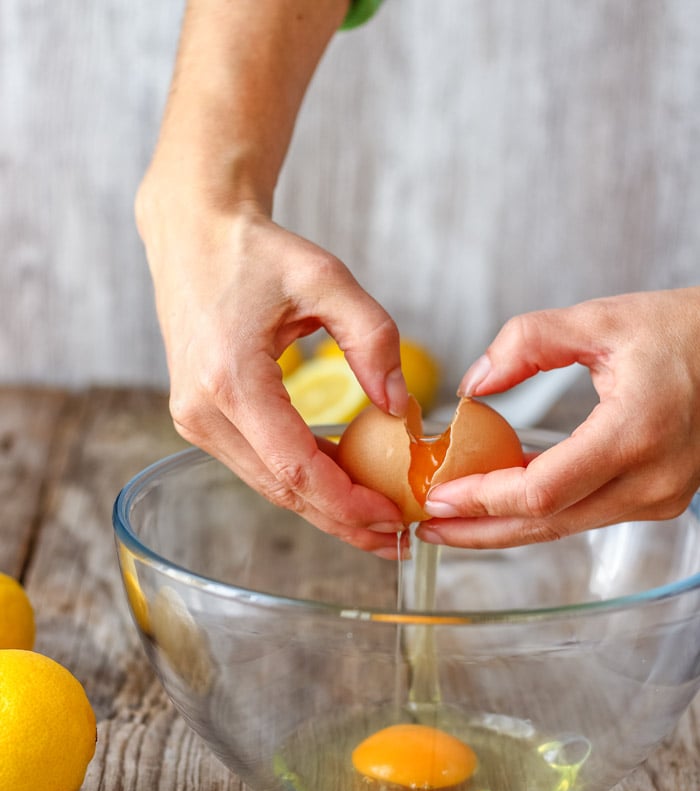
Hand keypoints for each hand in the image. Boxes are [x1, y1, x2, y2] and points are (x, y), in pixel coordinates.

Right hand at [137, 193, 408, 556]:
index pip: (293, 466)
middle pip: (281, 489)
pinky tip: (342, 486)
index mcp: (228, 379)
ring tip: (377, 521)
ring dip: (323, 507)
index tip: (393, 518)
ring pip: (268, 485)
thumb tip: (402, 407)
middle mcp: (202, 411)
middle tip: (395, 538)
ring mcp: (195, 421)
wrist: (192, 233)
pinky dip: (301, 481)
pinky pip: (258, 465)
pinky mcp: (200, 420)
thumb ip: (373, 337)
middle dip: (341, 520)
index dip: (346, 502)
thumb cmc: (255, 250)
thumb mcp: (325, 277)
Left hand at [419, 288, 699, 546]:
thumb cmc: (684, 331)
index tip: (437, 497)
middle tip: (428, 526)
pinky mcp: (660, 500)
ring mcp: (661, 498)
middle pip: (547, 523)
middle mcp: (652, 480)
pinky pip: (585, 514)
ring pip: (565, 526)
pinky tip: (502, 502)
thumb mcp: (601, 319)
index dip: (483, 500)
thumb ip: (529, 341)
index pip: (543, 490)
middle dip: (480, 529)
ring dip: (506, 525)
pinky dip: (541, 511)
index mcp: (636, 432)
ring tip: (452, 520)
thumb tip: (472, 384)